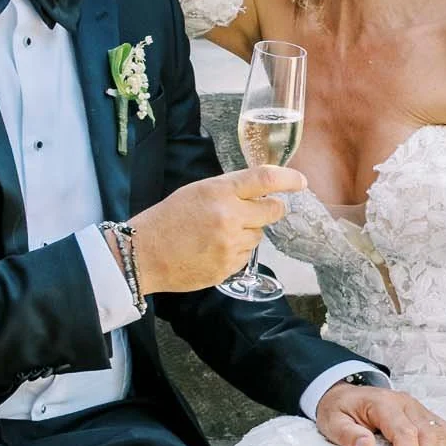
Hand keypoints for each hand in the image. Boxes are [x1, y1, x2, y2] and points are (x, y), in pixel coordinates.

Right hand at [126, 166, 306, 295]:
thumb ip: (230, 190)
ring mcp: (230, 244)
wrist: (144, 254)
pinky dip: (237, 251)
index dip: (288, 179)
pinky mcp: (228, 267)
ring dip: (248, 232)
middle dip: (270, 209)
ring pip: (259, 235)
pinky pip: (247, 255)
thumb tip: (262, 192)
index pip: (265, 179)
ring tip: (218, 233)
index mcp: (219, 192)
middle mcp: (229, 217)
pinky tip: (214, 249)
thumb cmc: (168, 219)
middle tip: (258, 210)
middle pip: (273, 211)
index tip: (301, 181)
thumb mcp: (197, 191)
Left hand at [314, 383, 445, 445]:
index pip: (404, 432)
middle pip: (427, 434)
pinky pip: (444, 430)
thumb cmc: (339, 412)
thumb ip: (347, 434)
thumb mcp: (332, 422)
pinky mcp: (424, 415)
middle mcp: (406, 403)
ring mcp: (417, 408)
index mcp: (383, 404)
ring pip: (440, 433)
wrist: (346, 396)